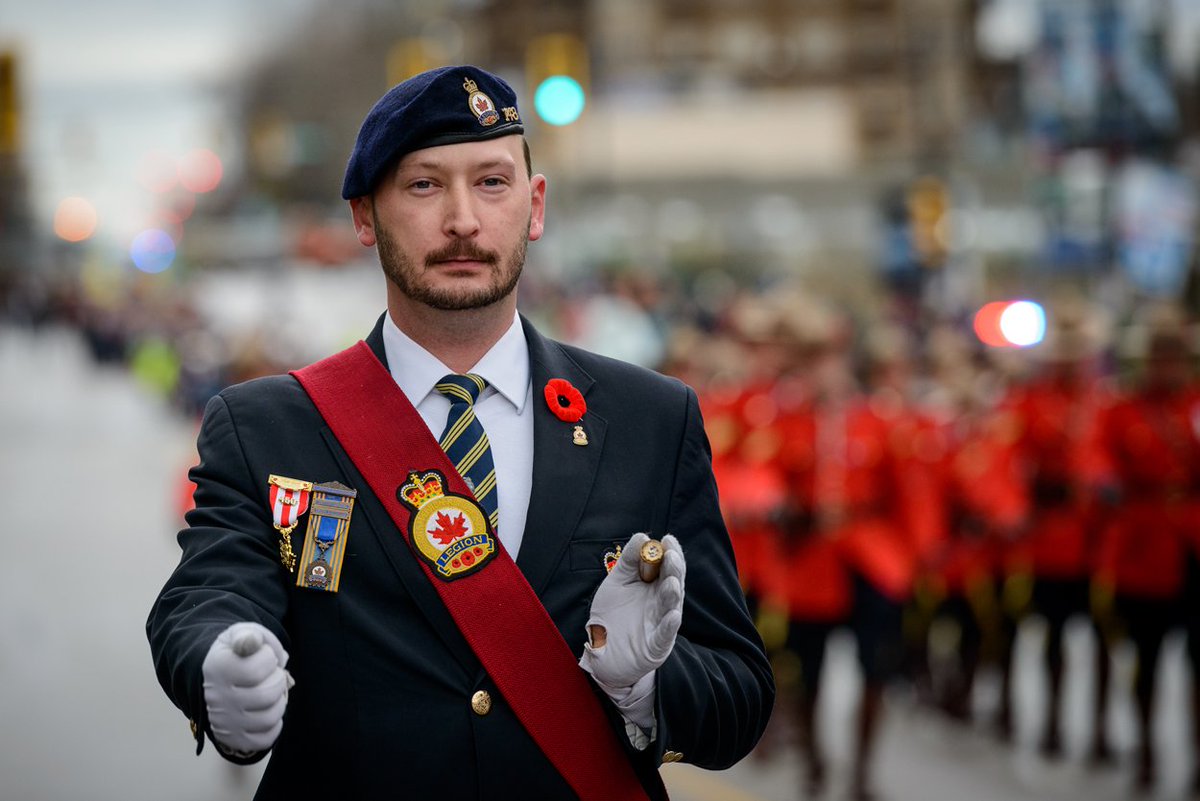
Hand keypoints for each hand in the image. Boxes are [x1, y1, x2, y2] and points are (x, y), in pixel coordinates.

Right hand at [202, 622, 293, 754]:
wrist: (217, 677)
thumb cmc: (237, 653)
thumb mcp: (241, 634)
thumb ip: (250, 634)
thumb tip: (252, 642)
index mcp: (219, 669)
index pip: (256, 669)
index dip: (270, 659)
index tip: (265, 656)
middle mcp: (219, 698)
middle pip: (266, 695)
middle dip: (278, 680)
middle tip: (273, 674)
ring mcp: (225, 722)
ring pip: (268, 719)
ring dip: (279, 702)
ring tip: (272, 691)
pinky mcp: (234, 739)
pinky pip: (264, 739)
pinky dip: (274, 725)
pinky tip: (269, 710)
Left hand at [579, 533, 684, 689]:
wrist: (603, 651)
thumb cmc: (613, 613)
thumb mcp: (617, 582)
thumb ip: (628, 561)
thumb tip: (642, 536)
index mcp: (656, 587)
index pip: (669, 567)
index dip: (671, 553)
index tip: (668, 539)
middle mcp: (662, 603)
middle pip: (673, 583)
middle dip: (674, 570)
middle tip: (671, 556)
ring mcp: (661, 624)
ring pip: (671, 607)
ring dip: (672, 595)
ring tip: (671, 582)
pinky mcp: (657, 645)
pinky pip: (665, 635)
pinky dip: (669, 626)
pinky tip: (673, 615)